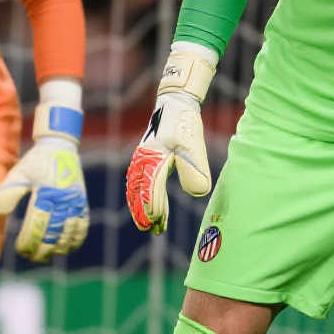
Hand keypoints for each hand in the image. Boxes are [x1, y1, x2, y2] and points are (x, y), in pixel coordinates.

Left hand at [0, 80, 88, 260]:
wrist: (60, 146)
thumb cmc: (35, 161)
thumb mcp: (18, 173)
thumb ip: (7, 191)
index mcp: (46, 192)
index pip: (37, 225)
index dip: (29, 242)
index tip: (20, 249)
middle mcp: (63, 199)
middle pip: (53, 234)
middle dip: (42, 250)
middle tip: (32, 257)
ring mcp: (75, 202)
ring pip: (69, 234)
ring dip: (58, 248)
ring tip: (45, 255)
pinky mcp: (82, 203)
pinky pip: (82, 227)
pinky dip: (75, 241)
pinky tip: (65, 248)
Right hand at [125, 44, 217, 234]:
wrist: (175, 103)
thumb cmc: (184, 124)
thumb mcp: (192, 145)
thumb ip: (194, 169)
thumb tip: (198, 193)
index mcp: (153, 159)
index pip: (151, 190)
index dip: (154, 208)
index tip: (158, 223)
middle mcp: (143, 160)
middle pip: (139, 192)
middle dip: (144, 212)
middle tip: (152, 229)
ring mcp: (141, 158)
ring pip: (135, 188)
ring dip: (140, 206)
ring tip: (149, 223)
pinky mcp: (144, 157)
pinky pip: (136, 181)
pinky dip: (137, 195)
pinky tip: (142, 203)